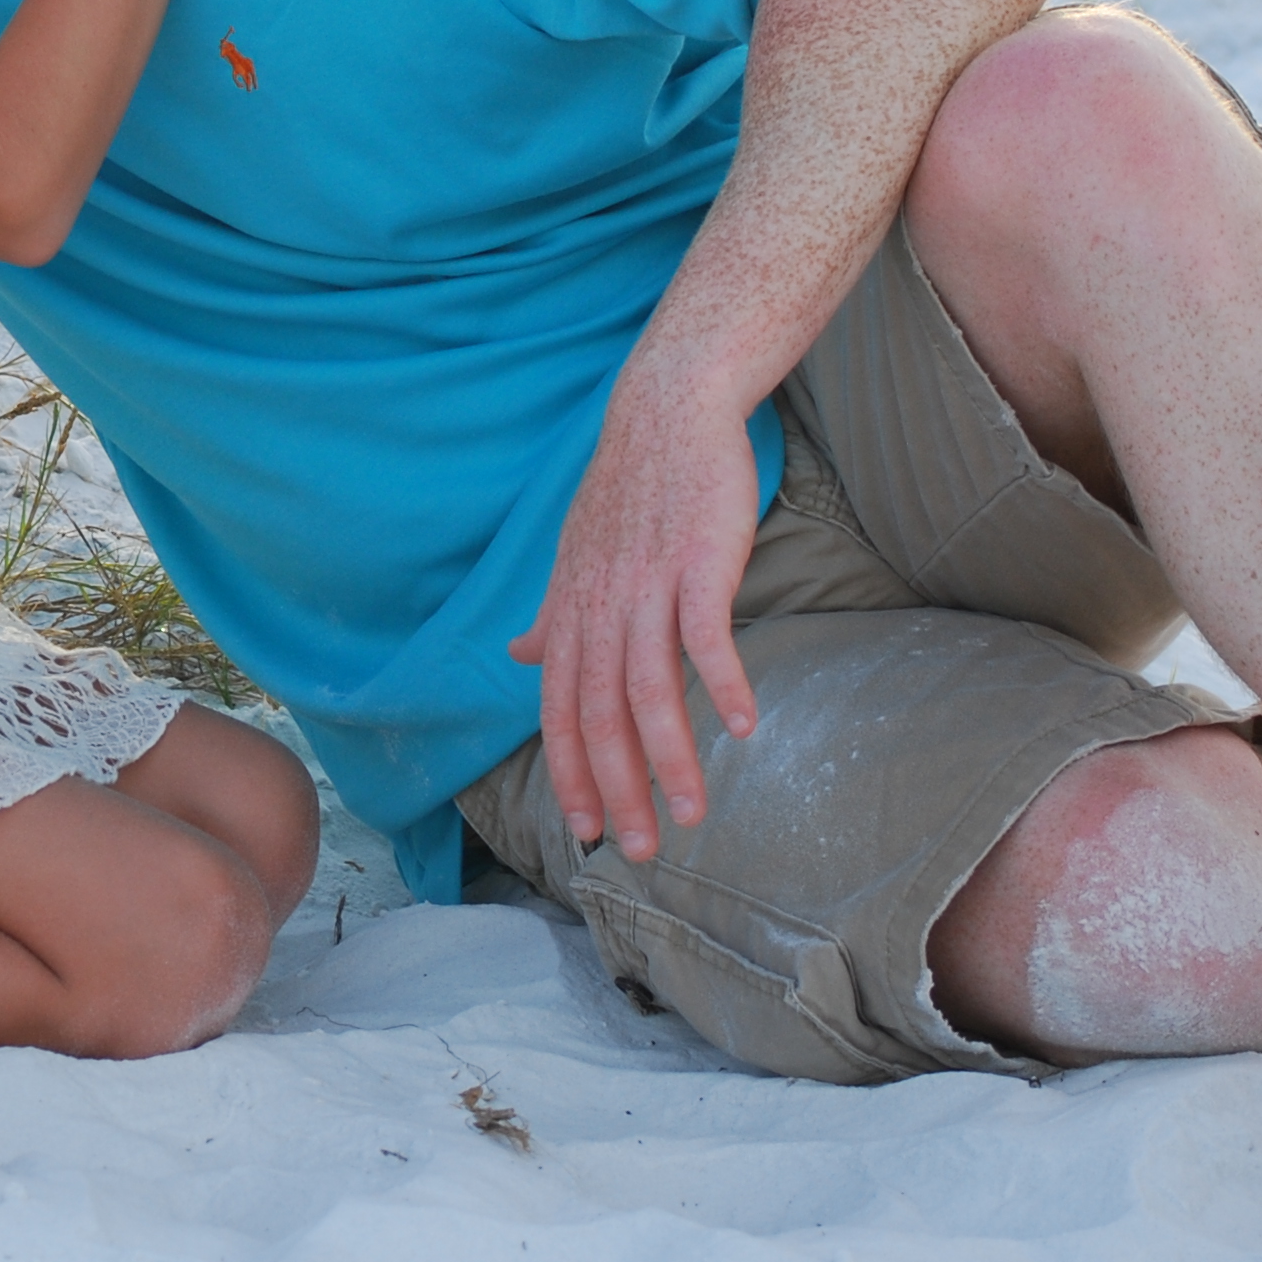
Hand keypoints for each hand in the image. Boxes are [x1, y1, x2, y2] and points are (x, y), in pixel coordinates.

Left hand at [506, 391, 764, 862]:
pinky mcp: (697, 562)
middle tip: (641, 850)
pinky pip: (704, 635)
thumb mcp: (574, 556)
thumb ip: (551, 616)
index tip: (589, 831)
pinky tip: (741, 729)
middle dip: (618, 790)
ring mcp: (646, 586)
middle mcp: (598, 608)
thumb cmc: (629, 490)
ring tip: (694, 814)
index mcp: (570, 614)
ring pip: (648, 690)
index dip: (570, 774)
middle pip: (600, 716)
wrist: (667, 411)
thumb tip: (520, 655)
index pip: (560, 712)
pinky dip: (721, 684)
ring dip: (670, 760)